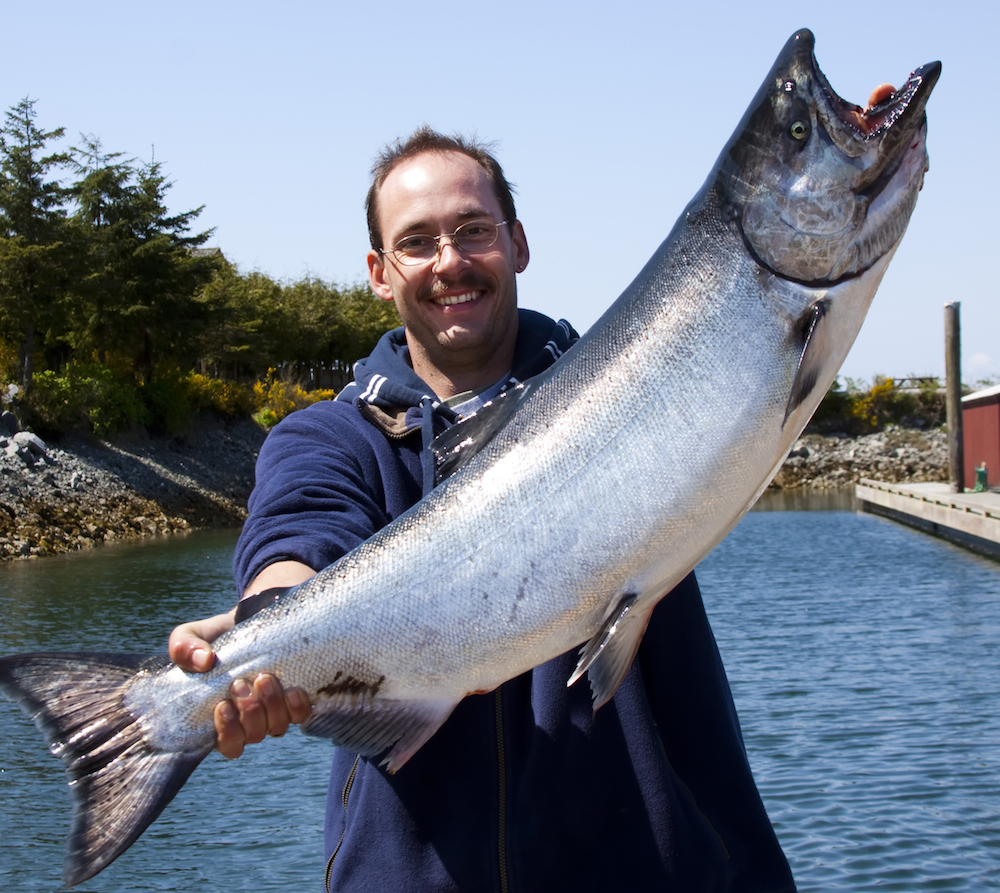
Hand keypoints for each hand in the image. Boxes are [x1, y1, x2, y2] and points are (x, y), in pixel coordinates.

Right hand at [168, 610, 311, 758]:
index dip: (228, 732)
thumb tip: (203, 662)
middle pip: (254, 735)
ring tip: (264, 678)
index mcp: (221, 718)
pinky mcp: (295, 698)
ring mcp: (274, 710)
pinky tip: (292, 690)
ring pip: (277, 726)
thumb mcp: (190, 638)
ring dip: (272, 706)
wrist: (244, 624)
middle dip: (249, 711)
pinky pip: (301, 714)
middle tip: (241, 683)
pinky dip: (297, 706)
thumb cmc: (213, 639)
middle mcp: (249, 721)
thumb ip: (183, 648)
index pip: (228, 745)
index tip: (222, 705)